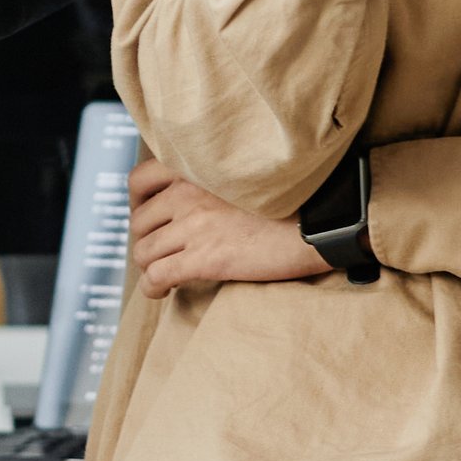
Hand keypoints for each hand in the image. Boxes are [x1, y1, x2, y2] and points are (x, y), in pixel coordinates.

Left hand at [130, 161, 326, 294]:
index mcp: (197, 168)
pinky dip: (152, 288)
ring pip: (143, 252)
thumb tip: (193, 200)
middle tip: (163, 253)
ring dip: (150, 267)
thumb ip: (213, 179)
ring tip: (165, 276)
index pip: (139, 179)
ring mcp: (194, 226)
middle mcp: (188, 192)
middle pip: (139, 222)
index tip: (149, 217)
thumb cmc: (295, 198)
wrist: (322, 220)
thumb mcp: (245, 173)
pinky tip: (163, 293)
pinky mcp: (204, 258)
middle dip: (146, 240)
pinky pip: (156, 276)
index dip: (137, 203)